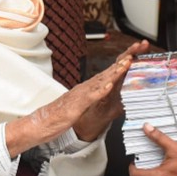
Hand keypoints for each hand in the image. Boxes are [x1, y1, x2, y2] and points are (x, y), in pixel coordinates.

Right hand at [7, 57, 130, 153]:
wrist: (41, 122)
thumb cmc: (59, 116)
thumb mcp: (82, 105)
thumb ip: (91, 98)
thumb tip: (102, 93)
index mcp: (87, 88)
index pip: (107, 75)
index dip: (121, 66)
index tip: (134, 58)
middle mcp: (85, 88)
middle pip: (106, 73)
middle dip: (121, 63)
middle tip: (135, 53)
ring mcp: (81, 95)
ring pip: (100, 81)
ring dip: (114, 72)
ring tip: (126, 64)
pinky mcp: (76, 106)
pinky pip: (90, 97)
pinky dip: (101, 90)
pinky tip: (109, 85)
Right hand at [73, 40, 150, 139]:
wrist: (85, 121)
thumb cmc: (103, 110)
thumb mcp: (121, 103)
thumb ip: (131, 96)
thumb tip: (147, 93)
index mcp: (114, 80)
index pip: (125, 63)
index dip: (134, 53)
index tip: (144, 44)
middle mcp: (106, 81)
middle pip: (118, 64)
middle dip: (129, 54)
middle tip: (138, 45)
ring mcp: (98, 89)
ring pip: (108, 77)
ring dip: (118, 69)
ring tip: (127, 62)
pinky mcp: (90, 101)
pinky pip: (97, 95)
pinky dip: (103, 90)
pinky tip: (110, 85)